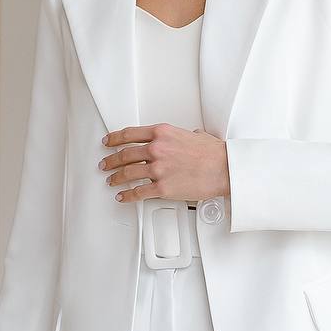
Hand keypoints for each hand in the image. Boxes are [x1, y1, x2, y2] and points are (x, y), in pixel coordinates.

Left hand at [99, 124, 230, 202]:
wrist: (224, 169)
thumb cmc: (213, 154)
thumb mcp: (193, 134)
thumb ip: (180, 136)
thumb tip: (181, 138)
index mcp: (162, 133)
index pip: (129, 134)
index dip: (114, 138)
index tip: (108, 142)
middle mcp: (157, 149)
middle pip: (125, 154)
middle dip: (111, 160)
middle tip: (105, 164)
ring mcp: (158, 169)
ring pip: (127, 173)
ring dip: (116, 178)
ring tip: (111, 181)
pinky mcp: (162, 188)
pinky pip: (138, 192)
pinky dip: (127, 196)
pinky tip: (123, 196)